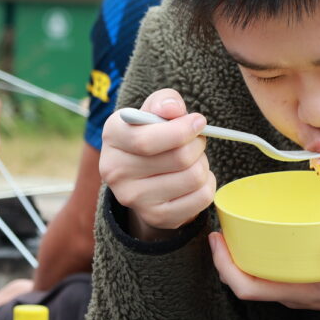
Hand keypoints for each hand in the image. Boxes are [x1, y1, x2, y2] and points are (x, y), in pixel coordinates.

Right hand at [99, 89, 214, 234]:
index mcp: (112, 136)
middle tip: (197, 141)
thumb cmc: (153, 133)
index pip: (146, 140)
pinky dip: (207, 183)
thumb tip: (173, 109)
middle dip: (197, 145)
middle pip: (178, 158)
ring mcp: (134, 198)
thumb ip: (164, 102)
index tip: (199, 122)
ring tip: (193, 160)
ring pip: (193, 177)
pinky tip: (194, 179)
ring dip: (203, 164)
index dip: (181, 130)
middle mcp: (115, 171)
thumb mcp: (155, 110)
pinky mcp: (156, 217)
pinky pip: (202, 197)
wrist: (144, 176)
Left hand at [208, 232, 319, 316]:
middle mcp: (295, 290)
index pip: (248, 287)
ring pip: (260, 270)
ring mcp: (300, 283)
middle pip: (246, 278)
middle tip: (222, 224)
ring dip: (244, 250)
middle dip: (228, 255)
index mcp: (302, 293)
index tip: (217, 239)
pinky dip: (266, 246)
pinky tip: (270, 225)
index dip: (225, 266)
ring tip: (239, 222)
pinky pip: (276, 263)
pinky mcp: (309, 274)